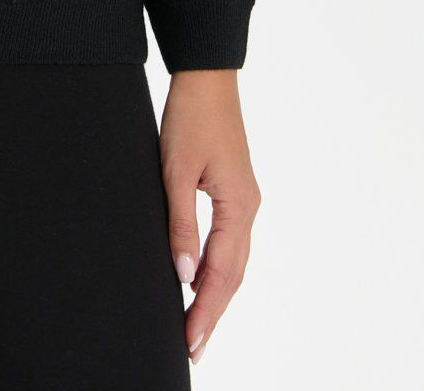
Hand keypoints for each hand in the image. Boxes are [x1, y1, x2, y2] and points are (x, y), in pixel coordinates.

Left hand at [159, 69, 260, 366]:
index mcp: (238, 206)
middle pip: (233, 274)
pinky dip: (215, 266)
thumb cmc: (190, 117)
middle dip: (212, 312)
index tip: (191, 341)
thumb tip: (182, 275)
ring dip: (214, 293)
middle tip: (192, 347)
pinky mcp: (234, 190)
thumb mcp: (175, 170)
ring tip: (195, 324)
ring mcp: (244, 199)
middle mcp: (248, 207)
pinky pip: (228, 241)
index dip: (206, 310)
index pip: (222, 273)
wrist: (206, 76)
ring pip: (232, 260)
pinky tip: (198, 279)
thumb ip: (180, 224)